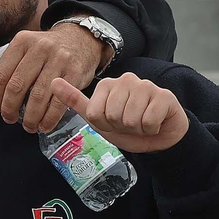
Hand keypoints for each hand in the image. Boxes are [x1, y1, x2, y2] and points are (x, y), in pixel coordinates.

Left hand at [0, 24, 106, 132]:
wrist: (80, 40)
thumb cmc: (43, 51)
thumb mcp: (18, 51)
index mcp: (21, 42)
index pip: (1, 74)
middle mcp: (40, 48)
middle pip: (17, 86)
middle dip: (10, 108)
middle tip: (9, 118)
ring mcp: (59, 60)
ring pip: (38, 96)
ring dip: (30, 118)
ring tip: (28, 125)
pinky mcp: (75, 73)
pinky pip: (59, 102)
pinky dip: (49, 118)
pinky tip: (44, 125)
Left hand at [50, 73, 188, 152]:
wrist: (157, 138)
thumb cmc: (126, 128)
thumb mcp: (97, 118)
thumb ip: (75, 101)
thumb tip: (53, 82)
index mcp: (107, 84)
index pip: (94, 113)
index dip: (104, 125)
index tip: (112, 122)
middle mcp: (126, 80)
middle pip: (112, 115)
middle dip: (121, 127)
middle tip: (129, 123)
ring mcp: (146, 85)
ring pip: (131, 119)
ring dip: (137, 129)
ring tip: (141, 123)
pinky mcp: (164, 96)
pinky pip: (149, 120)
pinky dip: (151, 129)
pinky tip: (154, 122)